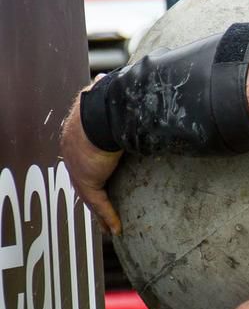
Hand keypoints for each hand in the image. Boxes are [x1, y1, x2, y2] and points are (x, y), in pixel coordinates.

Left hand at [60, 91, 122, 234]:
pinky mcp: (88, 181)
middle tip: (99, 208)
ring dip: (98, 213)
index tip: (98, 176)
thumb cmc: (106, 102)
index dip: (90, 168)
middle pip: (81, 180)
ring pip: (88, 197)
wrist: (103, 112)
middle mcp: (72, 153)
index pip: (81, 156)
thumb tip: (105, 79)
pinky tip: (116, 228)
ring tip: (107, 227)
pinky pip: (98, 204)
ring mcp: (78, 168)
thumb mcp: (102, 98)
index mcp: (75, 134)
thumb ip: (103, 92)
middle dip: (91, 195)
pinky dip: (107, 216)